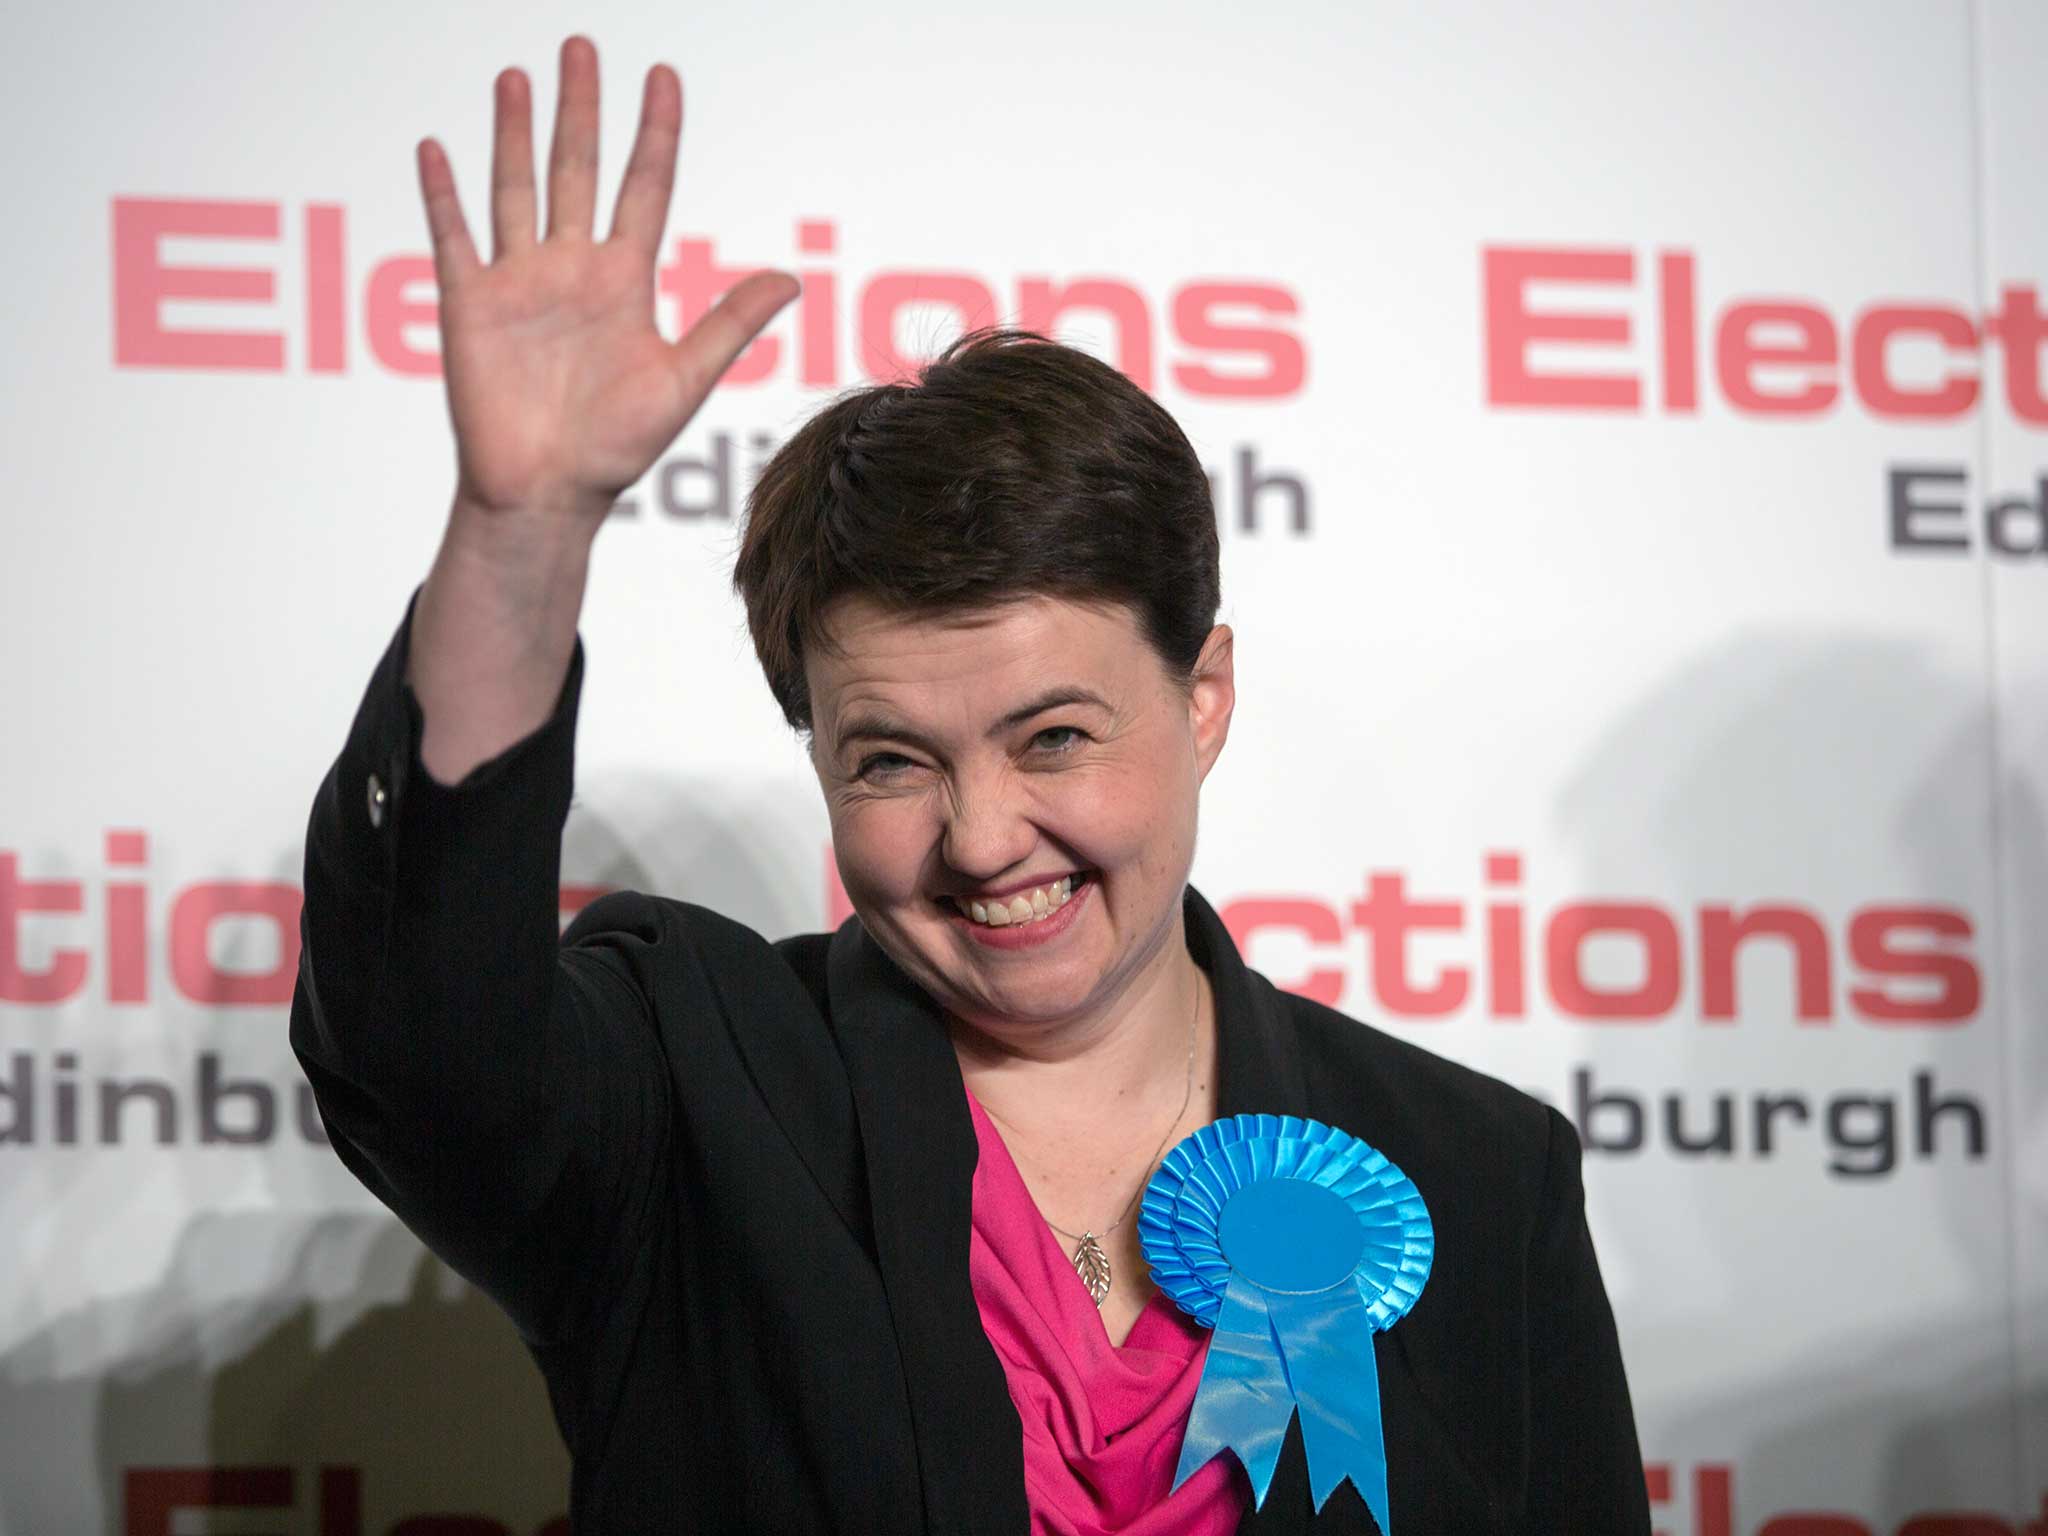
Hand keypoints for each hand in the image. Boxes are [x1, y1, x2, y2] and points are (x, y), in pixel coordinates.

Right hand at [416, 35, 796, 529]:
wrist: (549, 494)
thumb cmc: (616, 448)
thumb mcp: (683, 380)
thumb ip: (729, 325)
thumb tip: (791, 280)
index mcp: (625, 282)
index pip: (645, 187)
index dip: (655, 132)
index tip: (663, 76)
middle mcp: (572, 270)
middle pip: (578, 170)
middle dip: (581, 109)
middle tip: (582, 45)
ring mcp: (519, 282)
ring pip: (516, 188)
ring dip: (513, 132)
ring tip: (517, 75)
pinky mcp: (471, 304)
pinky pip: (454, 236)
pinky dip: (443, 193)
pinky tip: (437, 146)